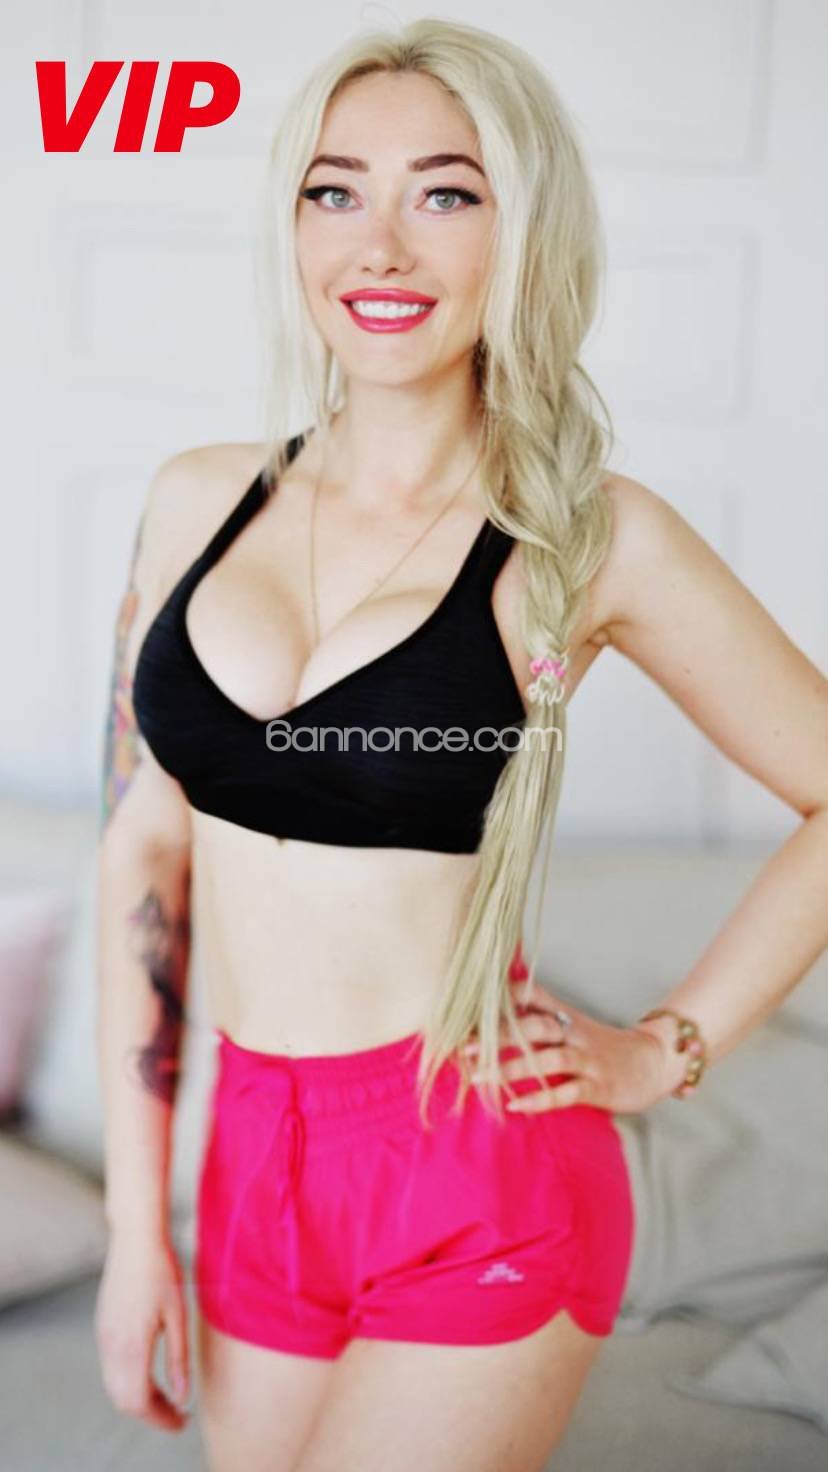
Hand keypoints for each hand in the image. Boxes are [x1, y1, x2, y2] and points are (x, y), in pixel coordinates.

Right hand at [95, 1227, 190, 1431]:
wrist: (135, 1238)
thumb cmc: (162, 1271)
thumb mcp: (178, 1316)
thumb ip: (178, 1359)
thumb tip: (181, 1396)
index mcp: (130, 1345)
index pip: (138, 1401)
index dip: (159, 1419)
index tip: (182, 1422)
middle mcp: (110, 1346)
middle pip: (123, 1400)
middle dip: (150, 1413)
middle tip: (178, 1416)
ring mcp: (103, 1337)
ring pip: (114, 1386)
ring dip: (138, 1398)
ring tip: (168, 1399)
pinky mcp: (103, 1327)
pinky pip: (111, 1369)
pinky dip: (129, 1382)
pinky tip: (151, 1375)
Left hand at [462, 982, 682, 1114]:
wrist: (655, 1062)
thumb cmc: (605, 1046)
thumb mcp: (575, 1024)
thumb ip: (543, 1015)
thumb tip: (504, 1004)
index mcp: (568, 1017)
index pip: (534, 998)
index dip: (504, 998)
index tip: (471, 1006)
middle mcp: (575, 1033)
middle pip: (535, 1026)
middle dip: (499, 1036)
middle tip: (465, 1047)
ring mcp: (588, 1060)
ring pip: (548, 1059)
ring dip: (512, 1069)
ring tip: (480, 1079)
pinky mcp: (598, 1087)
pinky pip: (566, 1093)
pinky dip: (540, 1099)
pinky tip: (516, 1106)